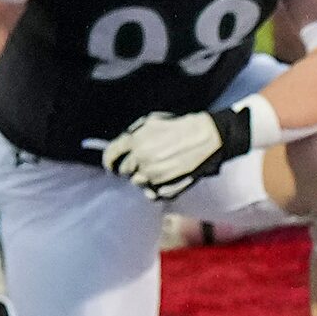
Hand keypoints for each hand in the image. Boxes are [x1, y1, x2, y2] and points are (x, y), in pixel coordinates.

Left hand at [104, 107, 252, 199]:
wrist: (207, 137)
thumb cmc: (181, 126)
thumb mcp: (152, 121)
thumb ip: (133, 133)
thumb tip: (123, 144)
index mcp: (134, 142)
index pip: (110, 155)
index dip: (109, 161)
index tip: (111, 166)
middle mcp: (141, 159)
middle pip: (124, 171)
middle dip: (129, 168)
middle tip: (141, 164)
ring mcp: (153, 175)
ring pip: (138, 182)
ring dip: (143, 178)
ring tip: (156, 171)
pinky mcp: (167, 186)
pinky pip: (153, 194)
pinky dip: (156, 190)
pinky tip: (163, 182)